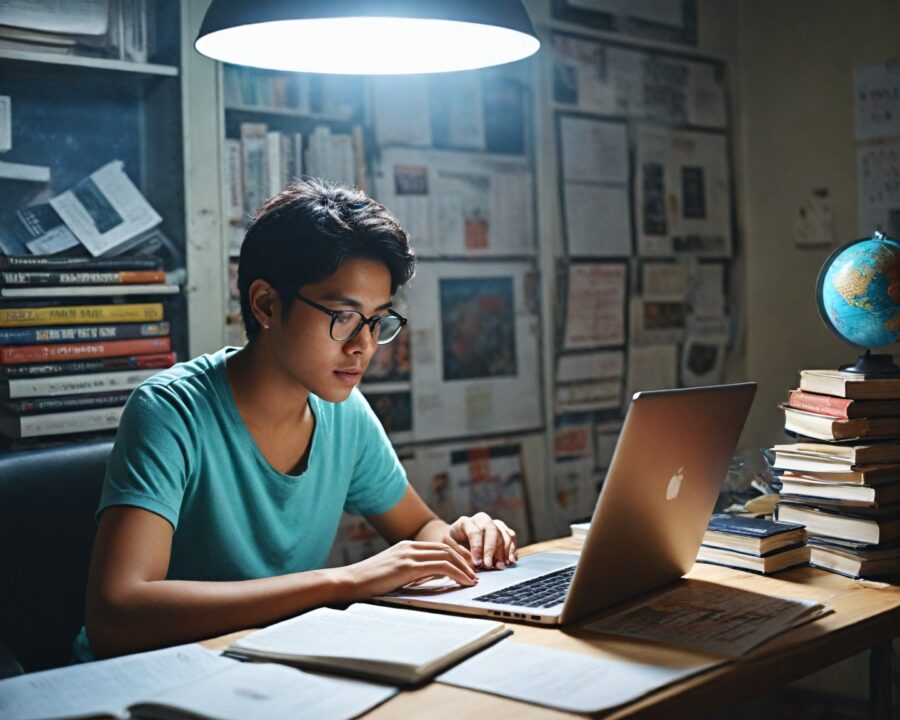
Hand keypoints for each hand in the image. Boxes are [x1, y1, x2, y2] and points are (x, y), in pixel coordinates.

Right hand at [339, 540, 477, 598]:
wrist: (349, 582)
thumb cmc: (368, 583)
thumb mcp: (394, 574)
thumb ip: (411, 572)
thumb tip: (431, 578)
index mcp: (406, 547)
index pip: (439, 547)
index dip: (456, 557)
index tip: (467, 569)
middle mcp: (409, 546)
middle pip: (446, 549)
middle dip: (464, 561)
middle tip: (475, 574)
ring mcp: (409, 554)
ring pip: (447, 556)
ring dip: (464, 568)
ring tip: (473, 580)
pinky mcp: (408, 566)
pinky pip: (440, 567)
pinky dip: (456, 574)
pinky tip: (463, 582)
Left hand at [448, 513, 516, 569]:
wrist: (453, 538)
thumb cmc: (449, 543)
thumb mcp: (447, 546)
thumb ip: (460, 553)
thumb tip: (476, 565)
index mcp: (465, 522)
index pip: (475, 533)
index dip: (477, 548)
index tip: (478, 563)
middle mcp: (481, 520)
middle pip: (492, 531)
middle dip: (492, 550)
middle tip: (491, 565)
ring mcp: (493, 523)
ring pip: (503, 533)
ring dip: (505, 551)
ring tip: (502, 566)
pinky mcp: (501, 530)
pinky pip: (510, 536)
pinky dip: (512, 548)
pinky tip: (511, 560)